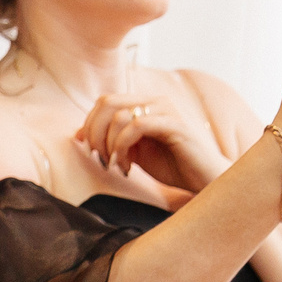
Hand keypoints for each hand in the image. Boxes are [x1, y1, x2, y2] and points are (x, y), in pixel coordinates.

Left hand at [75, 81, 231, 192]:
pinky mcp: (174, 124)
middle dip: (95, 134)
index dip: (90, 126)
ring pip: (119, 115)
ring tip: (120, 166)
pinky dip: (123, 148)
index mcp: (144, 104)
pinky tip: (128, 166)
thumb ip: (110, 139)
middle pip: (106, 103)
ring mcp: (165, 110)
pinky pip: (136, 126)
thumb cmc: (171, 166)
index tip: (93, 153)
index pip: (104, 101)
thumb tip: (77, 134)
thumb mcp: (132, 151)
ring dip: (110, 145)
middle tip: (102, 159)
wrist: (204, 180)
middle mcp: (155, 101)